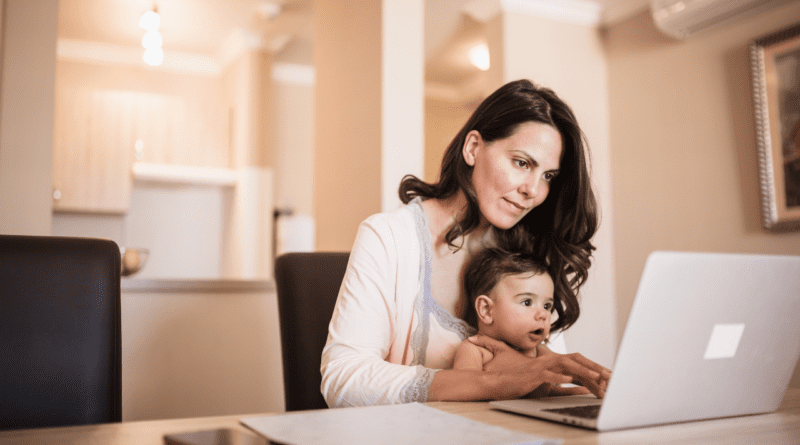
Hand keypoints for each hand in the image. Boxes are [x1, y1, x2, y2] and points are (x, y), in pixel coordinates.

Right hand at [468, 335, 610, 398]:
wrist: (498, 382)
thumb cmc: (521, 383)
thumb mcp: (546, 384)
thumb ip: (564, 384)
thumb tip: (582, 386)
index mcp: (553, 363)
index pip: (577, 362)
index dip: (593, 367)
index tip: (608, 376)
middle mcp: (549, 361)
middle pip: (576, 360)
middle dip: (594, 367)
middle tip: (610, 377)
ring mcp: (541, 367)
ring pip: (565, 365)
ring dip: (582, 371)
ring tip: (597, 377)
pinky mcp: (532, 375)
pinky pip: (548, 375)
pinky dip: (559, 377)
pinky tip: (570, 381)